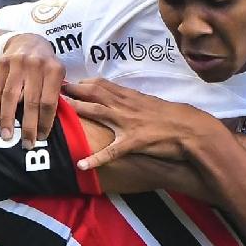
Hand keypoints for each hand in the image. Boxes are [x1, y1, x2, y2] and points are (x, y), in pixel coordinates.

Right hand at [0, 33, 64, 143]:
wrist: (27, 40)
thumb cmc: (45, 64)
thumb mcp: (56, 73)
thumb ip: (54, 93)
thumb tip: (47, 122)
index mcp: (54, 69)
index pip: (49, 102)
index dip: (45, 122)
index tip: (42, 137)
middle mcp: (35, 65)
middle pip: (31, 102)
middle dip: (28, 126)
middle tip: (27, 144)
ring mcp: (17, 64)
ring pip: (11, 96)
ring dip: (8, 119)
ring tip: (7, 136)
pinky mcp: (1, 64)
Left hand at [63, 78, 216, 171]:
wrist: (190, 129)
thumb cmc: (173, 118)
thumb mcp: (151, 104)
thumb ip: (134, 102)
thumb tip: (120, 100)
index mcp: (131, 97)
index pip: (102, 84)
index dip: (82, 82)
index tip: (67, 81)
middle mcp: (126, 106)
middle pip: (95, 93)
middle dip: (73, 90)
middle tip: (54, 89)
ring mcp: (129, 123)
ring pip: (99, 112)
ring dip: (78, 110)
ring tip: (57, 114)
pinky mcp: (134, 142)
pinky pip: (112, 151)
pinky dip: (96, 159)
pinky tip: (82, 165)